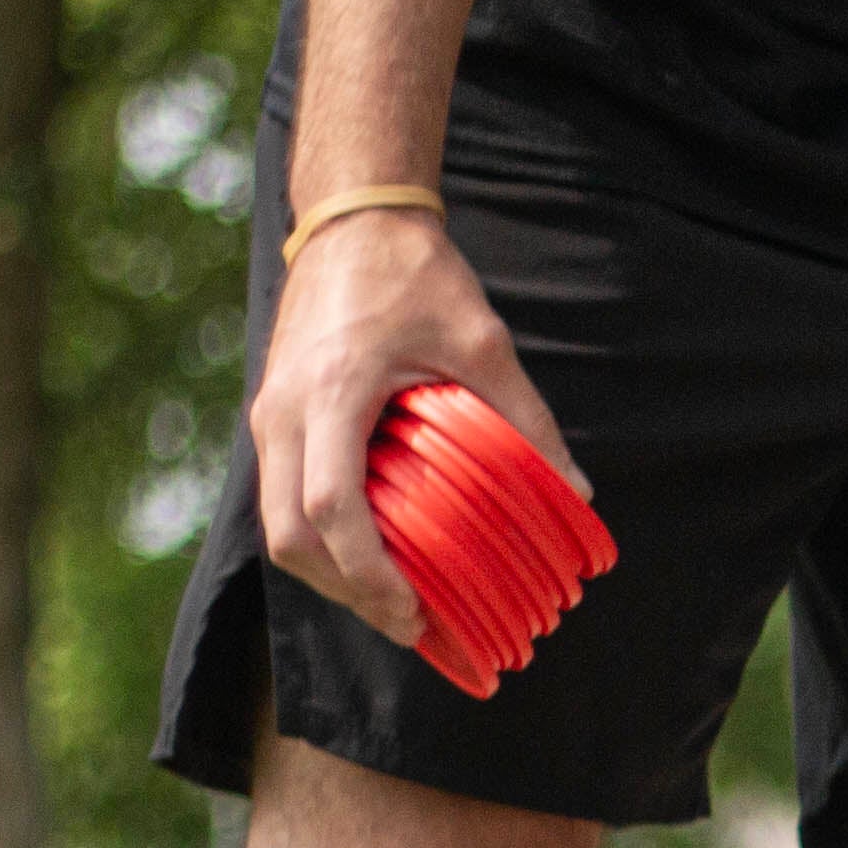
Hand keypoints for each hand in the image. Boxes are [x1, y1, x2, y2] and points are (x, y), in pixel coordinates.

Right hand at [251, 209, 589, 652]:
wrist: (354, 223)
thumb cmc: (419, 278)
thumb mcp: (486, 344)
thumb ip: (526, 420)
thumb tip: (578, 492)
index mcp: (331, 391)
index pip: (330, 505)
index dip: (366, 571)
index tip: (412, 610)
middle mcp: (283, 410)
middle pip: (288, 532)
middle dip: (345, 590)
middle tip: (409, 624)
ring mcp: (269, 414)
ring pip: (277, 523)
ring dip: (329, 573)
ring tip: (393, 604)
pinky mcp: (273, 415)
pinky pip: (282, 497)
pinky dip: (321, 539)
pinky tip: (372, 557)